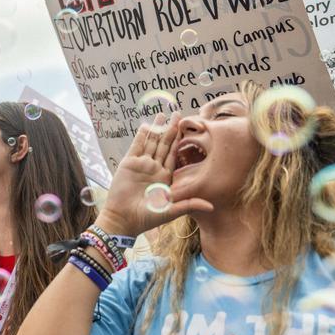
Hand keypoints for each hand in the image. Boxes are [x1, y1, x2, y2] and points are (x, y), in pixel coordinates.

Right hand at [98, 112, 212, 236]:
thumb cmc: (146, 218)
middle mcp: (154, 169)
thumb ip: (190, 204)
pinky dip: (141, 135)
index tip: (187, 127)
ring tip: (162, 114)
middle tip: (177, 113)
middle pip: (163, 144)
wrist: (123, 220)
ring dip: (156, 128)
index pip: (174, 154)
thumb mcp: (171, 210)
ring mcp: (141, 165)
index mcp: (165, 177)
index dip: (180, 140)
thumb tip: (211, 207)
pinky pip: (136, 146)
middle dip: (170, 129)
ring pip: (151, 142)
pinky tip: (146, 125)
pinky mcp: (128, 164)